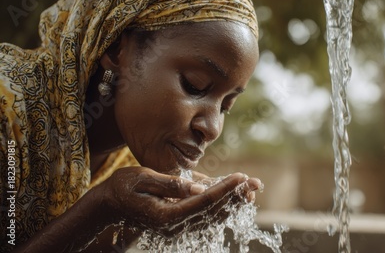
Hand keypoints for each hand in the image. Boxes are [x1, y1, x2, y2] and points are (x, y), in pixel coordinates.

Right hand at [96, 167, 261, 236]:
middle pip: (213, 212)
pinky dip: (222, 206)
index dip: (224, 190)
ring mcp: (177, 227)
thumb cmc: (122, 188)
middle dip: (236, 196)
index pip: (203, 202)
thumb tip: (198, 188)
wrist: (108, 208)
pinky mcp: (178, 223)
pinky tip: (234, 197)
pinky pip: (205, 216)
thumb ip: (170, 185)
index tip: (241, 177)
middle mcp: (175, 226)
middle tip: (256, 183)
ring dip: (233, 203)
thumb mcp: (142, 180)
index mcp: (166, 215)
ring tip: (251, 190)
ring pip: (212, 217)